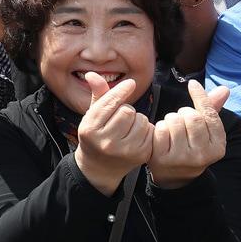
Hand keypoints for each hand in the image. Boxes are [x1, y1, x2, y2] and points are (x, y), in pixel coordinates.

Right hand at [73, 72, 153, 195]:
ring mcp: (124, 151)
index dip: (121, 91)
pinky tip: (137, 136)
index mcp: (90, 129)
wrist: (99, 168)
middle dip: (127, 110)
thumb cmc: (96, 136)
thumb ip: (97, 95)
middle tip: (120, 119)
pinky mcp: (141, 156)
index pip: (109, 104)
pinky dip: (146, 130)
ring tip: (128, 128)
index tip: (130, 83)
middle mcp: (106, 142)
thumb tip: (93, 74)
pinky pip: (150, 131)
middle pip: (128, 111)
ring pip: (141, 120)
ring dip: (137, 120)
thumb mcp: (92, 116)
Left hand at [147, 79, 229, 188]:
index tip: (193, 84)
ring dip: (170, 119)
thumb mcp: (206, 132)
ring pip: (175, 121)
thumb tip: (225, 89)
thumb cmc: (192, 145)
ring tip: (172, 127)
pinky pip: (160, 130)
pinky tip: (163, 135)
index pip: (210, 115)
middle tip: (181, 119)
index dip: (201, 97)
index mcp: (218, 147)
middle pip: (192, 117)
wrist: (175, 175)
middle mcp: (202, 155)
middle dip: (184, 112)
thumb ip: (213, 109)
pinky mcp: (163, 158)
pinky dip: (160, 127)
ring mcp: (182, 158)